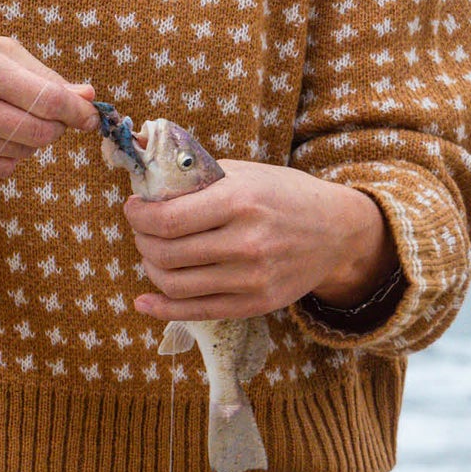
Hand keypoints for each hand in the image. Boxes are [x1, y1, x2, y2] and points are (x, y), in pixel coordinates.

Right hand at [0, 31, 96, 180]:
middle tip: (45, 112)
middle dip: (54, 126)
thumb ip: (44, 74)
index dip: (78, 111)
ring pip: (24, 153)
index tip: (90, 115)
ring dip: (29, 139)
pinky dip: (8, 154)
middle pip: (41, 134)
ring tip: (5, 116)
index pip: (48, 101)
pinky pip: (2, 169)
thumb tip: (88, 97)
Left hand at [126, 160, 396, 320]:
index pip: (167, 219)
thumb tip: (143, 159)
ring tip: (151, 253)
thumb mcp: (244, 171)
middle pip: (166, 252)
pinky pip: (197, 312)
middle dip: (141, 239)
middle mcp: (246, 243)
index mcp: (239, 201)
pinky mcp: (255, 304)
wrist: (337, 231)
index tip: (133, 207)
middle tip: (141, 229)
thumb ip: (195, 174)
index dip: (138, 216)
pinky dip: (163, 309)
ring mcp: (252, 279)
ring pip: (175, 285)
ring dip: (150, 268)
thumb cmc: (283, 194)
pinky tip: (144, 302)